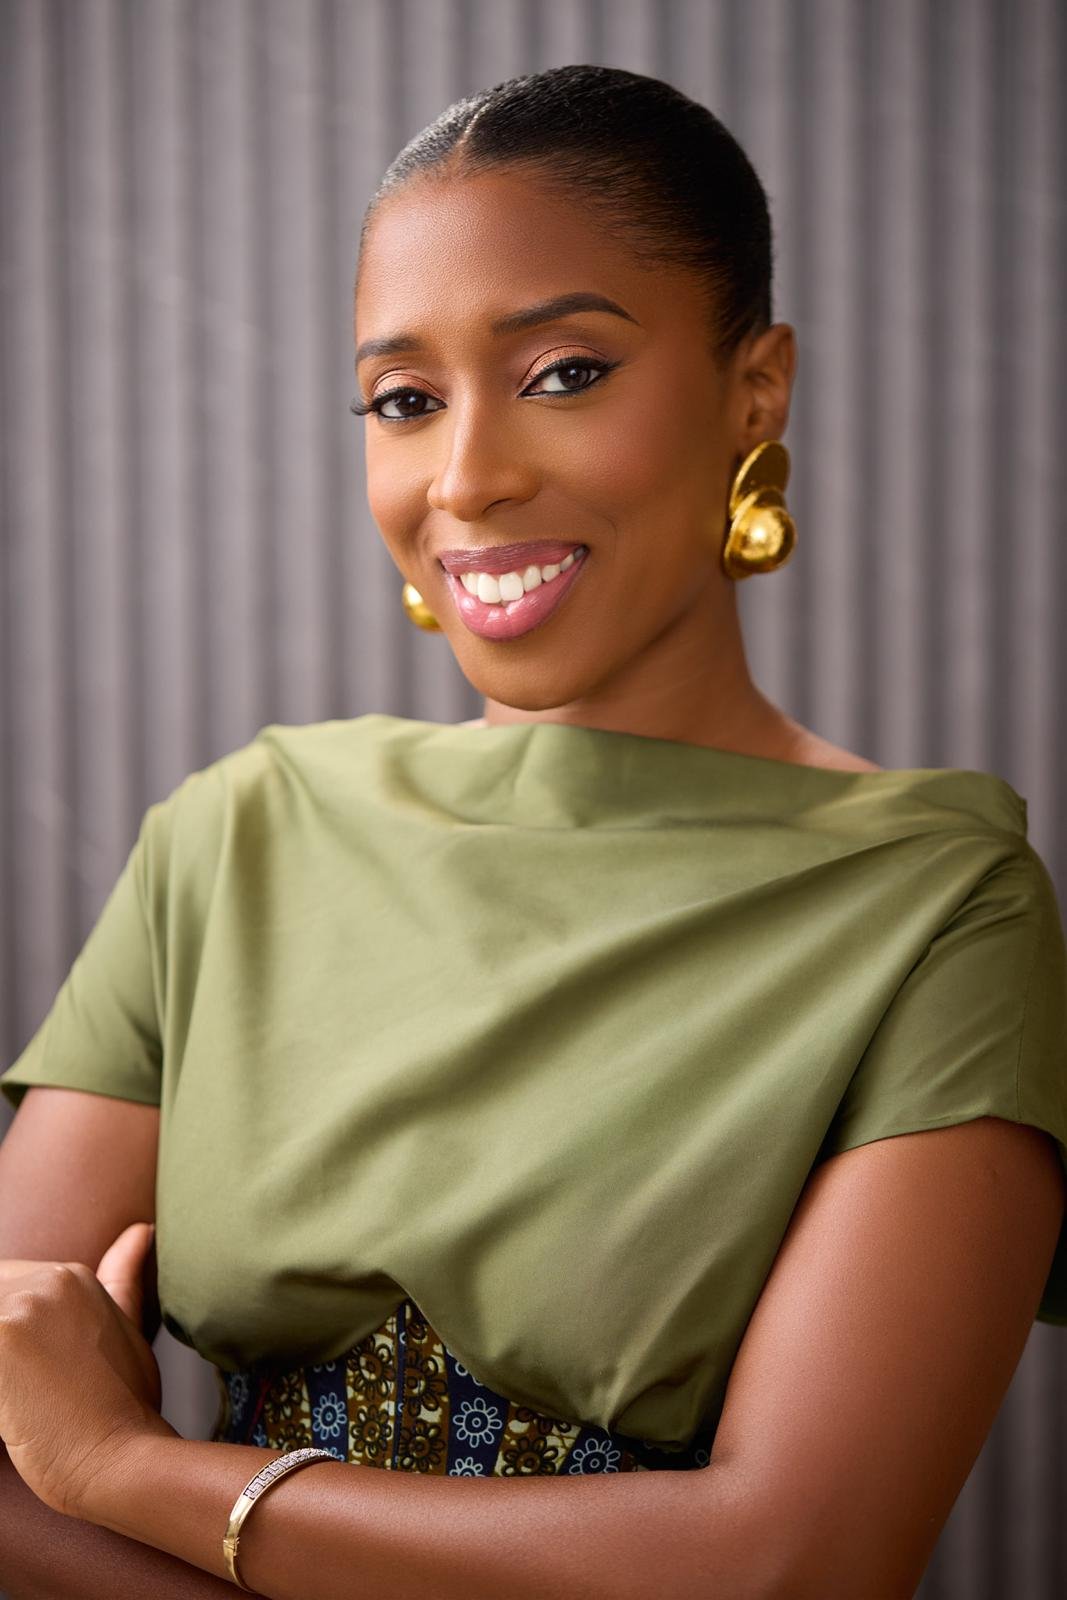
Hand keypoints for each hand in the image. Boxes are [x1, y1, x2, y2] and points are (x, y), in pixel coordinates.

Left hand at [0, 1222, 177, 1520]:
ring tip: (22, 1401)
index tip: (34, 1377)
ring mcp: (22, 1305)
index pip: (3, 1297)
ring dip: (0, 1372)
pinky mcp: (1, 1337)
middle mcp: (48, 1279)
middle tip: (26, 1392)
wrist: (124, 1459)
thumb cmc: (126, 1408)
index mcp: (73, 1276)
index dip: (11, 1346)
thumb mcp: (129, 1331)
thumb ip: (123, 1278)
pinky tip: (12, 1411)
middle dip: (4, 1355)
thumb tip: (142, 1230)